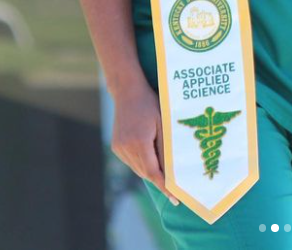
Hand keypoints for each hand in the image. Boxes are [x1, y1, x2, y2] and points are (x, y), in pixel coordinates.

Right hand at [110, 78, 179, 205]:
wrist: (127, 92)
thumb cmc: (150, 104)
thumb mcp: (162, 122)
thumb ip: (165, 147)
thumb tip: (171, 170)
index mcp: (140, 142)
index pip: (154, 172)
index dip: (165, 187)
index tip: (175, 199)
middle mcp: (127, 148)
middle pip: (146, 172)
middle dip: (160, 181)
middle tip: (174, 191)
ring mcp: (119, 148)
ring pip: (138, 168)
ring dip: (150, 172)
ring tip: (164, 175)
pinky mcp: (116, 146)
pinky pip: (131, 161)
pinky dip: (142, 163)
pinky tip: (150, 159)